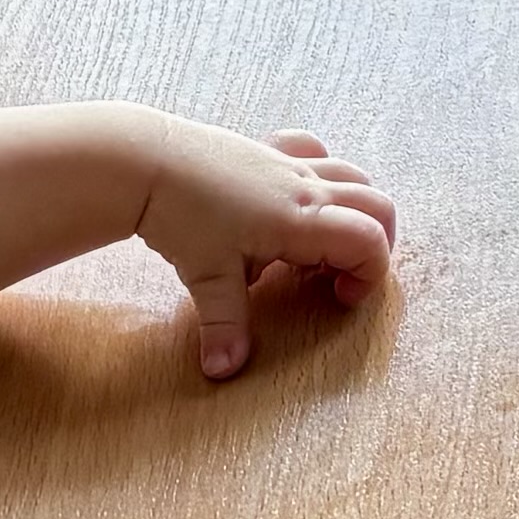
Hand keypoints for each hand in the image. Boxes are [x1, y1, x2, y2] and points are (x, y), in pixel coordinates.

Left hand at [125, 122, 395, 379]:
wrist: (143, 159)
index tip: (338, 298)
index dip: (370, 275)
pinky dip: (319, 173)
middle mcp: (305, 187)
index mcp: (300, 219)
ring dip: (352, 210)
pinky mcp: (265, 149)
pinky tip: (294, 196)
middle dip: (375, 244)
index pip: (369, 241)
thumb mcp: (205, 277)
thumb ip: (224, 326)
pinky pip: (312, 151)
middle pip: (376, 206)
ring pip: (352, 175)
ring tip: (317, 241)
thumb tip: (224, 370)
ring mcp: (287, 163)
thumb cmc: (180, 213)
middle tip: (341, 275)